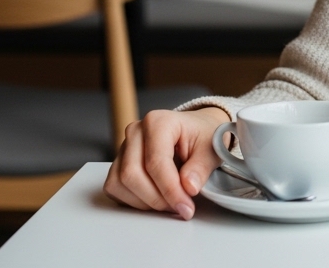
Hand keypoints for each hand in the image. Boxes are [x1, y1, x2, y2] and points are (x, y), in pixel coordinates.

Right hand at [103, 106, 228, 218]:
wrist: (195, 131)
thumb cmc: (202, 136)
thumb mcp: (212, 148)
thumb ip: (201, 167)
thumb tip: (188, 187)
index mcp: (158, 122)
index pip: (155, 162)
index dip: (170, 189)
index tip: (185, 206)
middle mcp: (135, 132)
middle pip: (132, 174)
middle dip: (157, 198)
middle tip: (180, 207)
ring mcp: (123, 147)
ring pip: (120, 184)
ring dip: (146, 201)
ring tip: (171, 201)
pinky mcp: (118, 164)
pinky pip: (115, 189)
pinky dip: (135, 201)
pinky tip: (157, 198)